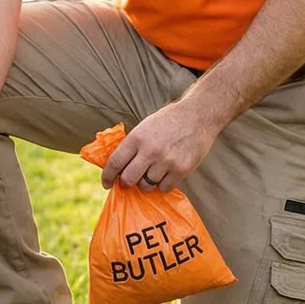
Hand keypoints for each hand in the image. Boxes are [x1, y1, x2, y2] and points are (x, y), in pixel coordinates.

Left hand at [101, 101, 221, 192]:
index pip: (115, 162)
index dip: (107, 176)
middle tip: (129, 182)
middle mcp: (150, 150)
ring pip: (146, 186)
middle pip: (128, 179)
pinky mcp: (181, 169)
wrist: (198, 115)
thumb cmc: (169, 120)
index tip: (106, 183)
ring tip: (151, 173)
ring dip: (146, 183)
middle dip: (125, 183)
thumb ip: (132, 145)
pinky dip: (162, 185)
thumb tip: (117, 167)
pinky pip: (164, 187)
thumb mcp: (145, 126)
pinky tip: (165, 174)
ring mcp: (166, 161)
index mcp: (137, 137)